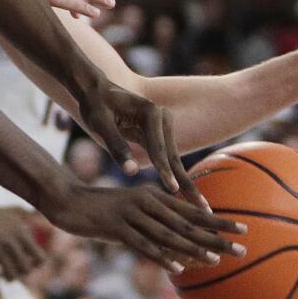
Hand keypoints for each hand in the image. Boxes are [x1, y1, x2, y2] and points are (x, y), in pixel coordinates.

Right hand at [0, 204, 45, 297]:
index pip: (40, 257)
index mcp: (21, 233)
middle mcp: (11, 242)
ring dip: (10, 279)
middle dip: (24, 274)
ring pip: (11, 275)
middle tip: (16, 271)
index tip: (30, 264)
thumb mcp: (14, 213)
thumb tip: (45, 223)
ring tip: (5, 277)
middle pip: (26, 269)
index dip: (38, 265)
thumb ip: (30, 218)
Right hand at [42, 182, 243, 272]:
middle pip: (187, 223)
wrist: (65, 199)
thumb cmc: (98, 208)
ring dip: (194, 248)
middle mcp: (147, 203)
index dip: (217, 221)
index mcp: (153, 197)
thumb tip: (172, 242)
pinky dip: (161, 256)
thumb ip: (150, 223)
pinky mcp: (116, 226)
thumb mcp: (128, 212)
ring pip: (168, 234)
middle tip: (242, 248)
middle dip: (216, 236)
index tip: (242, 229)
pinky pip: (143, 244)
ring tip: (216, 260)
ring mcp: (132, 214)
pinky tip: (177, 267)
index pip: (191, 210)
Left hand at [76, 80, 203, 203]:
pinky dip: (174, 177)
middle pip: (174, 156)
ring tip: (201, 209)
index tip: (173, 191)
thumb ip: (117, 147)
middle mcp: (162, 117)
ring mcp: (164, 126)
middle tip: (202, 208)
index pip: (158, 148)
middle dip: (186, 183)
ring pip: (173, 160)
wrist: (96, 89)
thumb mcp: (100, 125)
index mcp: (150, 113)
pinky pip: (166, 158)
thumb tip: (132, 172)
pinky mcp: (160, 134)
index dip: (164, 170)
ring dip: (185, 184)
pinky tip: (185, 195)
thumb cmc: (95, 105)